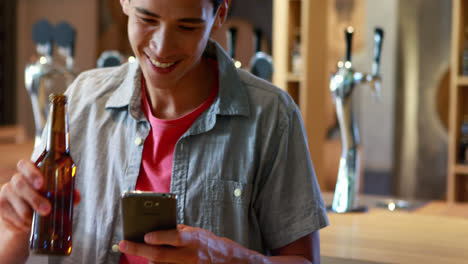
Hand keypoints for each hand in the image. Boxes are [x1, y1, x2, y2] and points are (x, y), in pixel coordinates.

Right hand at [0, 159, 80, 233]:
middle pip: (20, 185)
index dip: (32, 173)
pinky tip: (30, 224)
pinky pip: (12, 216)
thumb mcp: (60, 194)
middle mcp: (16, 179)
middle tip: (47, 210)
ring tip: (42, 220)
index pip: (25, 165)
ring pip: (17, 203)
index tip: (41, 184)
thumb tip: (76, 196)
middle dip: (35, 199)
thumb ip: (68, 193)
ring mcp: (6, 192)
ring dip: (31, 215)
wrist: (32, 218)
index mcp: (31, 171)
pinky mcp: (2, 207)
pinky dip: (23, 223)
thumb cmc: (48, 199)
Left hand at [119, 224, 263, 263]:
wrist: (228, 262)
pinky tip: (151, 260)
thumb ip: (179, 232)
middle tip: (123, 244)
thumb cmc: (210, 244)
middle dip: (139, 249)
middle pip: (161, 255)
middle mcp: (189, 256)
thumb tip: (158, 228)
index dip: (160, 237)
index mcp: (193, 240)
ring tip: (137, 249)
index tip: (145, 235)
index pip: (175, 238)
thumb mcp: (197, 233)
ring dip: (147, 259)